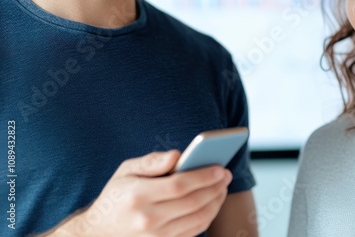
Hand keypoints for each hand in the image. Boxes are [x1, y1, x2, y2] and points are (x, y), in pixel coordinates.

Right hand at [59, 150, 232, 236]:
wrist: (98, 231)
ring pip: (196, 220)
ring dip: (215, 203)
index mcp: (138, 196)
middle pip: (192, 203)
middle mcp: (148, 220)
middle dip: (215, 188)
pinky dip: (206, 218)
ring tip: (222, 187)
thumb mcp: (126, 170)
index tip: (220, 167)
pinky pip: (192, 232)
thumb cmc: (117, 194)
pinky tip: (212, 203)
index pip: (180, 185)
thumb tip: (177, 154)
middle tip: (227, 175)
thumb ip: (152, 162)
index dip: (203, 176)